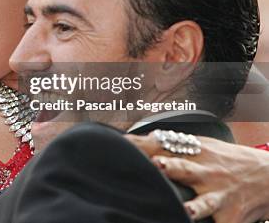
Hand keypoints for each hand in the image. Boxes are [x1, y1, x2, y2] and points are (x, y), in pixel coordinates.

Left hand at [126, 133, 268, 222]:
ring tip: (186, 210)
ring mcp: (219, 196)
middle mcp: (206, 172)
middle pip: (185, 168)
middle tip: (156, 165)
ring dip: (195, 207)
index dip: (144, 145)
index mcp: (196, 153)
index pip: (164, 145)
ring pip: (205, 202)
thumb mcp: (205, 146)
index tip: (124, 144)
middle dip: (171, 167)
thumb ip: (175, 146)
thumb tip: (143, 140)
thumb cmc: (229, 161)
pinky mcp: (231, 217)